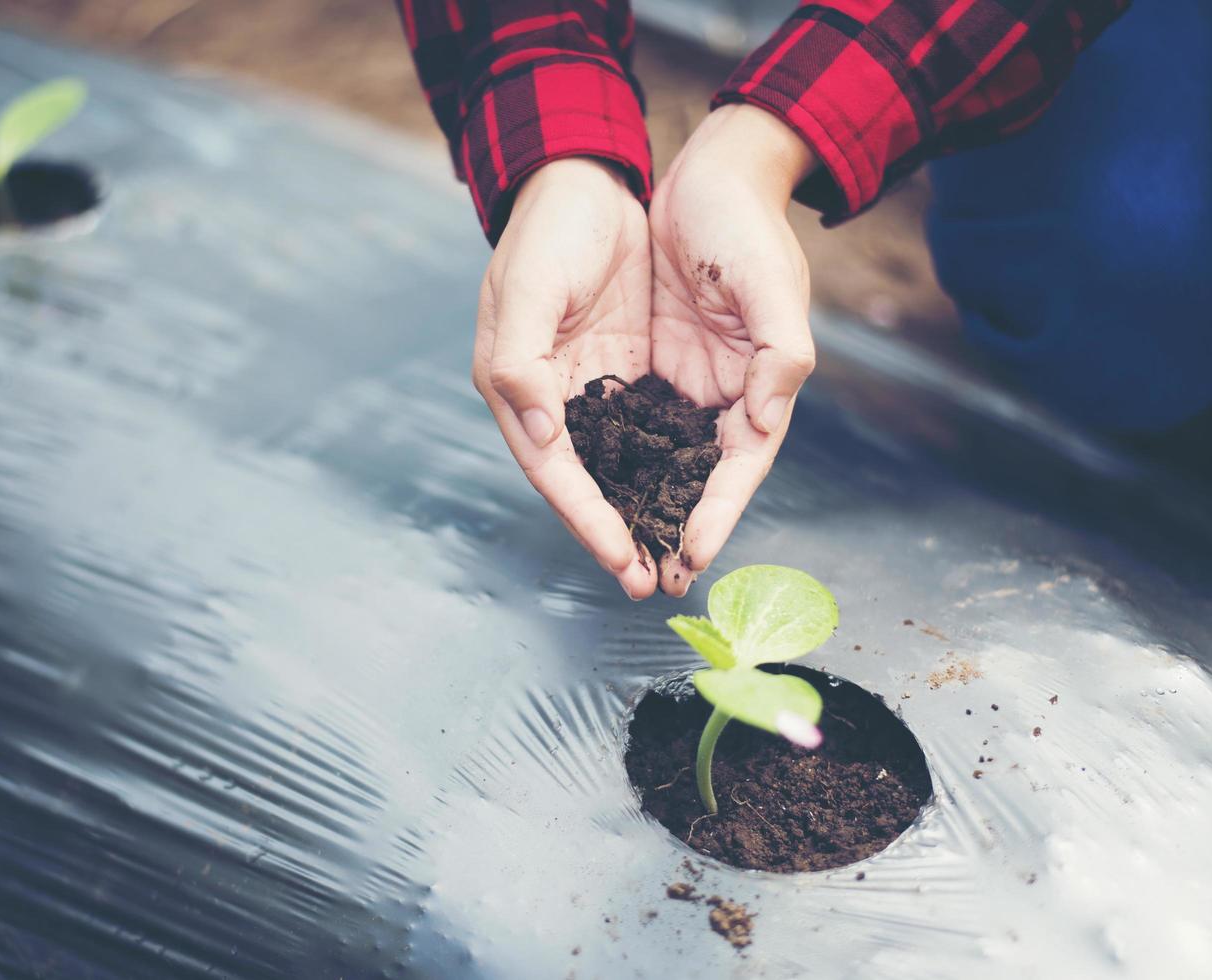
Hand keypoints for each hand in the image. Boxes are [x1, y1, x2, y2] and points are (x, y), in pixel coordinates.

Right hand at [473, 157, 659, 598]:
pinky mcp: (627, 371)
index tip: (621, 560)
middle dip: (617, 535)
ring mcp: (592, 388)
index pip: (556, 471)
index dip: (587, 520)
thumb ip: (524, 359)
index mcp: (520, 386)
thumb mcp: (529, 286)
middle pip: (587, 483)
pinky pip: (650, 430)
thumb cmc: (549, 229)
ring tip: (676, 558)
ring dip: (645, 511)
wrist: (586, 179)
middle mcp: (554, 399)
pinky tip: (692, 496)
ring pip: (621, 466)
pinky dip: (667, 466)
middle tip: (652, 583)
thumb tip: (542, 433)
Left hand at [648, 105, 819, 596]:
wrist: (709, 174)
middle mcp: (722, 395)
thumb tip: (765, 421)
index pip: (740, 465)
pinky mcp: (649, 364)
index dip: (718, 513)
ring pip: (660, 459)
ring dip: (641, 507)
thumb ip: (780, 352)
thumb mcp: (771, 281)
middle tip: (648, 582)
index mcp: (761, 384)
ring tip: (619, 557)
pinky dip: (614, 458)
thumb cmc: (745, 223)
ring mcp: (684, 382)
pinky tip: (590, 490)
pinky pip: (627, 421)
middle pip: (697, 477)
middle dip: (675, 529)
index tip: (691, 556)